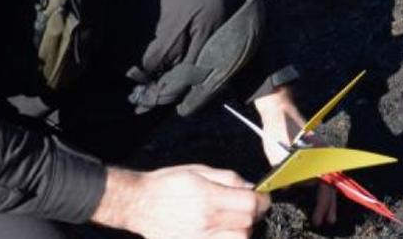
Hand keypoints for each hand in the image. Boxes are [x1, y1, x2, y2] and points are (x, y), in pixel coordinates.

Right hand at [92, 164, 269, 238]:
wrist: (139, 203)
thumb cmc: (167, 183)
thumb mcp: (197, 171)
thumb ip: (227, 178)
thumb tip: (251, 186)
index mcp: (207, 197)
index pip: (249, 203)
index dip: (262, 200)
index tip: (262, 197)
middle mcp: (205, 220)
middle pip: (247, 223)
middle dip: (254, 214)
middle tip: (248, 207)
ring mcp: (200, 238)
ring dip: (243, 229)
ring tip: (234, 220)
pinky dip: (228, 238)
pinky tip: (223, 230)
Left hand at [252, 86, 337, 226]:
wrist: (279, 108)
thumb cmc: (278, 131)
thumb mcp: (279, 157)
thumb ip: (289, 175)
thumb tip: (295, 186)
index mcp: (319, 158)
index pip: (326, 188)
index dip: (324, 206)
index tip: (319, 219)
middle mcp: (324, 155)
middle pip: (330, 185)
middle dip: (328, 205)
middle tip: (325, 221)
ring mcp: (320, 152)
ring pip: (327, 179)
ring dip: (325, 196)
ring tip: (322, 213)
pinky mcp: (314, 150)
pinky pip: (322, 171)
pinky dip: (321, 184)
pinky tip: (317, 194)